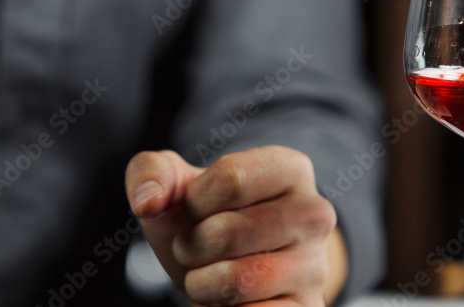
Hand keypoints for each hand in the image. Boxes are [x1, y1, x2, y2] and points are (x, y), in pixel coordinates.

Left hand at [125, 146, 347, 306]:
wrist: (237, 270)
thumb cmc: (207, 221)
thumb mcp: (177, 188)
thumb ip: (150, 173)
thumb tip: (147, 201)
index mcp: (290, 169)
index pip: (230, 178)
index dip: (194, 200)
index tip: (196, 209)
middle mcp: (314, 213)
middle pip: (226, 232)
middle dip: (190, 246)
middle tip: (198, 248)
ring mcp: (315, 266)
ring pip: (234, 281)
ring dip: (201, 284)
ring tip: (210, 275)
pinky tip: (231, 300)